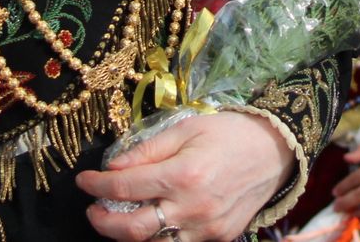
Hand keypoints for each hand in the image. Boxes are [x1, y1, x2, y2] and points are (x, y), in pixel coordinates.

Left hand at [77, 111, 295, 240]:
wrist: (275, 151)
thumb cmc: (230, 133)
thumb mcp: (187, 129)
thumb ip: (148, 149)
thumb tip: (113, 167)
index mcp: (183, 174)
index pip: (125, 187)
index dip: (97, 185)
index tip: (83, 181)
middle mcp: (193, 207)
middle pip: (132, 229)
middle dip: (103, 222)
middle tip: (93, 210)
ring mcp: (206, 228)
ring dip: (128, 235)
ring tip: (119, 219)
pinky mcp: (218, 237)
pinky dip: (159, 237)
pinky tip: (151, 224)